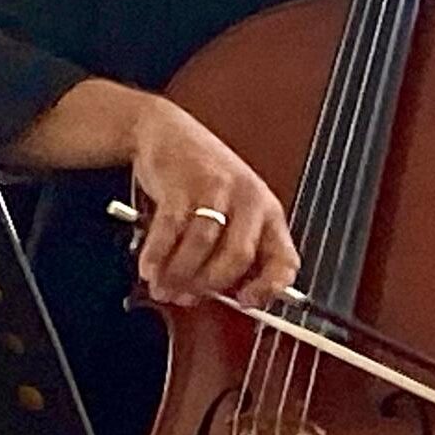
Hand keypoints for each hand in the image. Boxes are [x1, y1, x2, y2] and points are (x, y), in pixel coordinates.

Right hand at [127, 96, 299, 308]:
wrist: (166, 131)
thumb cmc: (201, 175)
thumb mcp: (232, 207)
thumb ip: (232, 248)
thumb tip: (220, 295)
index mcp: (267, 210)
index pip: (284, 258)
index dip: (269, 288)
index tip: (247, 302)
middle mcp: (247, 199)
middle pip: (237, 257)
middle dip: (208, 284)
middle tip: (187, 296)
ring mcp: (215, 190)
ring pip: (201, 247)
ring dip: (178, 275)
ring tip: (163, 286)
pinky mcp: (182, 185)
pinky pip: (170, 231)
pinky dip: (157, 256)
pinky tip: (150, 268)